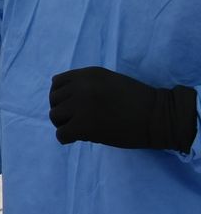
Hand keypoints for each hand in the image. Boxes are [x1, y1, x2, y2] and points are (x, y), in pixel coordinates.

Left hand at [49, 66, 197, 152]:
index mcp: (88, 74)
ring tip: (78, 128)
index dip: (61, 96)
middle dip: (62, 110)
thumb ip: (86, 84)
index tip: (71, 105)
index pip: (57, 83)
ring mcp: (81, 106)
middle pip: (54, 100)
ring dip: (64, 124)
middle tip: (76, 119)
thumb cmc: (137, 101)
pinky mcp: (84, 126)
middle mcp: (81, 87)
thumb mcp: (109, 82)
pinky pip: (61, 134)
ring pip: (54, 116)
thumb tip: (60, 95)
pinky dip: (66, 138)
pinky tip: (77, 139)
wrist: (160, 117)